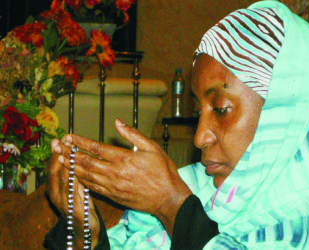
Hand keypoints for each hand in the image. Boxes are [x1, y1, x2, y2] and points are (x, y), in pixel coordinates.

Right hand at [47, 140, 99, 248]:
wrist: (85, 228)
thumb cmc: (81, 204)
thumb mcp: (76, 186)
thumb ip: (75, 172)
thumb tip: (75, 152)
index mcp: (54, 187)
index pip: (53, 166)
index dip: (57, 152)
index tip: (61, 138)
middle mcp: (55, 194)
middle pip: (55, 171)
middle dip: (59, 155)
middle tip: (63, 142)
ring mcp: (63, 203)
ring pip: (63, 181)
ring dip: (67, 166)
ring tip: (71, 153)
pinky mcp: (74, 211)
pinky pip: (74, 194)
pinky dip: (76, 183)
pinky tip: (80, 174)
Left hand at [58, 119, 191, 235]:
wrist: (167, 198)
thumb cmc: (163, 171)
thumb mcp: (152, 148)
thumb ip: (133, 134)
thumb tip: (117, 122)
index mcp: (124, 158)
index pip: (96, 148)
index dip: (80, 142)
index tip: (69, 136)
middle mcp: (114, 172)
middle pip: (86, 162)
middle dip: (70, 153)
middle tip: (57, 146)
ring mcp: (112, 186)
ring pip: (85, 175)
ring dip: (71, 166)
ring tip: (60, 159)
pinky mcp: (112, 196)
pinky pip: (92, 187)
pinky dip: (81, 180)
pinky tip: (74, 175)